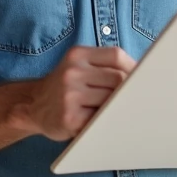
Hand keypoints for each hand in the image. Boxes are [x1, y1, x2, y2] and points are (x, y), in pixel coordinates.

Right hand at [17, 46, 136, 140]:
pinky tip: (102, 121)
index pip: (116, 56)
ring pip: (112, 99)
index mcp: (77, 55)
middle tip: (133, 99)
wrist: (32, 106)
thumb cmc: (65, 87)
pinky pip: (101, 118)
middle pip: (118, 79)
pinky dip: (107, 120)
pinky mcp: (70, 118)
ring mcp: (69, 95)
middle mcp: (71, 72)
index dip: (133, 68)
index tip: (142, 79)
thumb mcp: (79, 66)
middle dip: (128, 91)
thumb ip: (105, 66)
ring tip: (114, 110)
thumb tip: (143, 73)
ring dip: (117, 106)